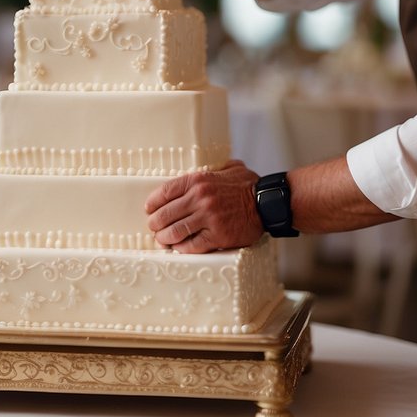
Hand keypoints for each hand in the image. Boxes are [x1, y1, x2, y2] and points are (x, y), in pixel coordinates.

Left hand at [144, 160, 263, 252]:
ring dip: (165, 238)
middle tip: (153, 228)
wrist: (268, 203)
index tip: (149, 208)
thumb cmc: (248, 185)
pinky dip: (182, 248)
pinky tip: (178, 248)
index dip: (153, 202)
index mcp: (199, 181)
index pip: (165, 192)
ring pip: (176, 231)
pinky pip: (192, 245)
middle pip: (166, 214)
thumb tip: (199, 171)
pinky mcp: (218, 236)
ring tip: (162, 240)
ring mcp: (208, 218)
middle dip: (155, 223)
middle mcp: (200, 199)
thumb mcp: (228, 168)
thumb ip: (211, 169)